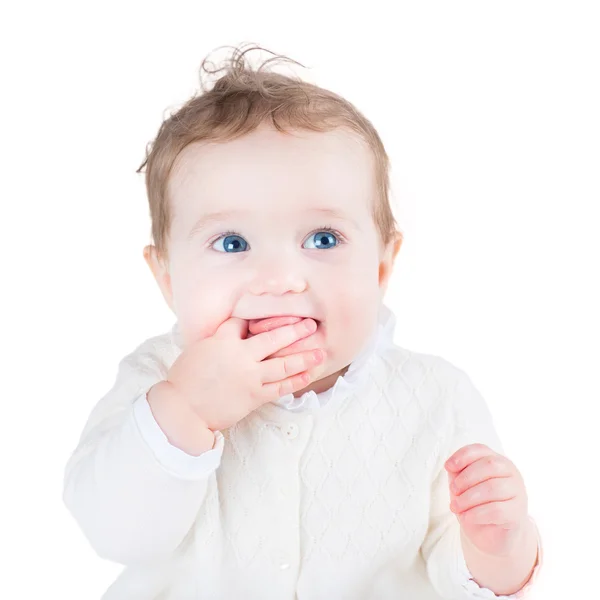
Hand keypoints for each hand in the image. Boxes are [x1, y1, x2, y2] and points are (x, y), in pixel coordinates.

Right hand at [161, 316, 324, 431]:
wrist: (182, 410)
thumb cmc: (185, 379)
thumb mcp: (199, 349)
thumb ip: (219, 339)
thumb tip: (234, 334)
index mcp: (223, 340)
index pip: (245, 321)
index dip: (260, 317)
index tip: (277, 311)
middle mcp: (240, 355)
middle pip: (274, 338)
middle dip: (294, 330)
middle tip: (311, 324)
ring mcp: (249, 376)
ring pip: (283, 364)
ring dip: (304, 357)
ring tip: (320, 352)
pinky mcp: (254, 396)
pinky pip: (280, 387)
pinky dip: (295, 381)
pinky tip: (308, 375)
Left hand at [445, 443, 529, 556]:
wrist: (491, 534)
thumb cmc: (475, 503)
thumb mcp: (463, 485)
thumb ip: (458, 473)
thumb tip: (451, 467)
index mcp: (496, 460)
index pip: (481, 449)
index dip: (463, 455)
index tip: (448, 467)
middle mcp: (511, 473)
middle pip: (489, 465)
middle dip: (466, 478)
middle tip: (452, 491)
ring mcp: (518, 492)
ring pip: (492, 488)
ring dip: (468, 498)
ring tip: (455, 507)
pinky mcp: (518, 513)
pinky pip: (497, 510)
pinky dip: (477, 513)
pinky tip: (466, 517)